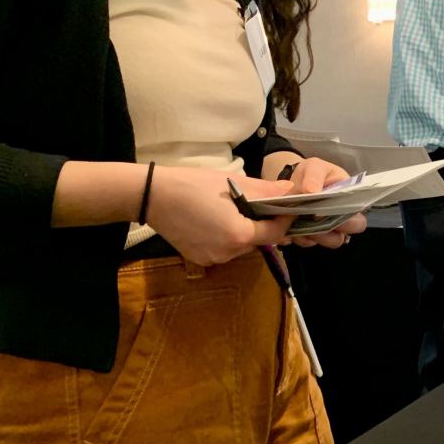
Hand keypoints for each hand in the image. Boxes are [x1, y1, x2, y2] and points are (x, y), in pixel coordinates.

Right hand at [145, 166, 294, 264]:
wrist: (152, 196)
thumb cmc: (193, 185)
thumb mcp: (233, 183)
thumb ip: (265, 191)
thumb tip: (291, 191)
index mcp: (239, 235)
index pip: (275, 233)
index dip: (284, 220)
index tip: (286, 208)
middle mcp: (228, 253)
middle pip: (258, 241)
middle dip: (262, 225)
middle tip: (257, 205)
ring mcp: (212, 259)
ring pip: (241, 247)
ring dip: (244, 232)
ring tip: (234, 211)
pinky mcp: (199, 259)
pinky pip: (223, 250)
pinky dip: (226, 238)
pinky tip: (216, 222)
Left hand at [274, 157, 367, 249]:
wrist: (293, 180)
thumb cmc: (313, 172)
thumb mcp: (314, 167)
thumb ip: (314, 176)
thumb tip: (312, 191)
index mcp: (350, 200)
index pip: (358, 217)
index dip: (347, 220)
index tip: (326, 212)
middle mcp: (343, 218)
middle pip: (347, 234)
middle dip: (331, 231)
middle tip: (313, 220)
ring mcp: (328, 229)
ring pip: (330, 241)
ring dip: (315, 236)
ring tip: (300, 223)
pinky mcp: (312, 235)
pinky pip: (309, 242)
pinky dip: (300, 237)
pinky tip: (290, 226)